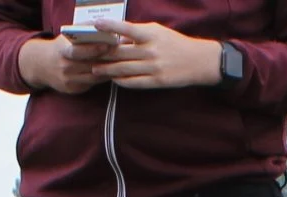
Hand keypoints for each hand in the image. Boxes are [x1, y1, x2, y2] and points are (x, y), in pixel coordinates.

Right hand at [18, 32, 112, 94]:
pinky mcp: (72, 90)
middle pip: (89, 65)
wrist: (41, 65)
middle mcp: (64, 67)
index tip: (107, 45)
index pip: (79, 51)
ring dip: (107, 71)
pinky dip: (102, 78)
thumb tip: (101, 25)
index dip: (94, 49)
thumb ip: (81, 31)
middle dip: (105, 61)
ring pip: (93, 77)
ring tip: (119, 64)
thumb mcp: (66, 37)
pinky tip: (111, 73)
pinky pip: (91, 84)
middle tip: (119, 56)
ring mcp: (68, 80)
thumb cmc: (60, 48)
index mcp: (62, 51)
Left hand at [98, 21, 223, 89]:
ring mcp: (154, 67)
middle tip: (87, 55)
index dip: (110, 26)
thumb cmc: (176, 43)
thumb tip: (117, 39)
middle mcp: (151, 50)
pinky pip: (134, 82)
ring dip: (108, 70)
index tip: (95, 24)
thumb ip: (138, 34)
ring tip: (96, 70)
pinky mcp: (157, 81)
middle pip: (120, 52)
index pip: (126, 28)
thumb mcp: (158, 32)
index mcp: (151, 34)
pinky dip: (122, 81)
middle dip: (102, 53)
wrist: (199, 61)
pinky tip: (114, 79)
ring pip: (124, 69)